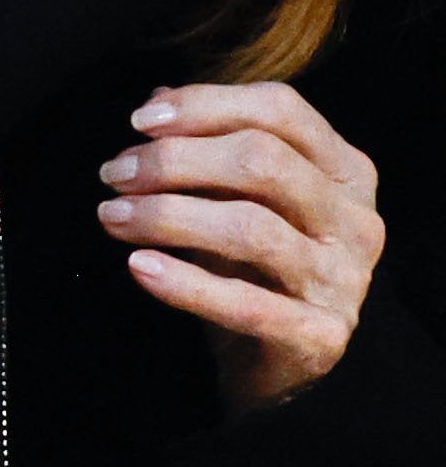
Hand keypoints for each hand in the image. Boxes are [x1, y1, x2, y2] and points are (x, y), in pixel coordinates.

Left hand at [98, 80, 384, 412]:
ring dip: (167, 216)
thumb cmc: (252, 269)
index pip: (281, 110)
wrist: (275, 367)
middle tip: (113, 174)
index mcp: (344, 172)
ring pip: (252, 228)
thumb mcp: (232, 199)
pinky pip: (246, 303)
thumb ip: (206, 148)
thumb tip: (157, 99)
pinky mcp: (320, 336)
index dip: (206, 105)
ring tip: (111, 215)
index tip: (139, 122)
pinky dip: (185, 283)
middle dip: (174, 161)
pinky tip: (139, 267)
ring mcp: (345, 280)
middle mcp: (355, 221)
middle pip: (263, 162)